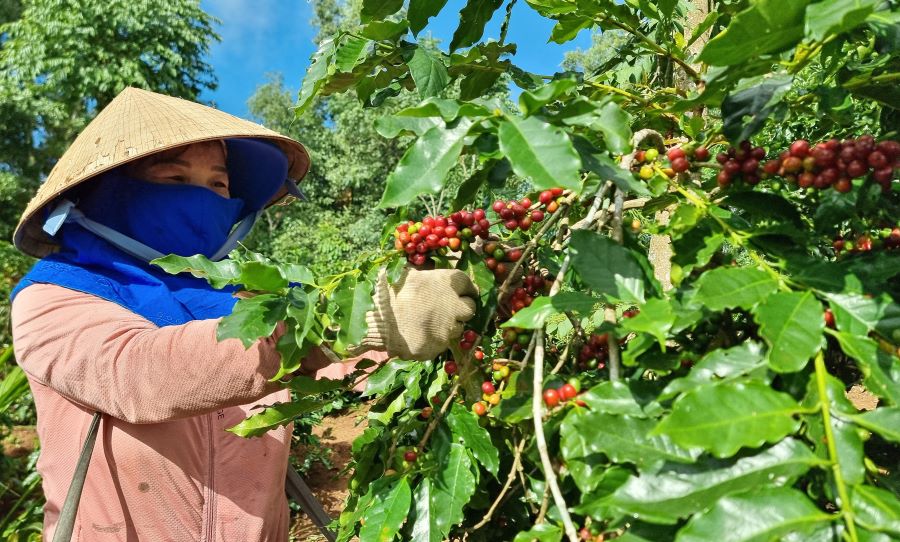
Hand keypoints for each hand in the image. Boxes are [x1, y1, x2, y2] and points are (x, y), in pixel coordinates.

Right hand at [355, 268, 476, 360]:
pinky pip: (440, 344)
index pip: (467, 284)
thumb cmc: (387, 291)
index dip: (463, 288)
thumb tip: (437, 279)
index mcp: (446, 282)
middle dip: (459, 308)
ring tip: (426, 322)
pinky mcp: (437, 348)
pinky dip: (433, 340)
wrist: (371, 320)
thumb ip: (427, 276)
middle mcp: (453, 306)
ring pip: (457, 329)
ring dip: (447, 326)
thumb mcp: (409, 274)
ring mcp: (447, 330)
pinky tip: (418, 334)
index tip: (459, 292)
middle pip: (468, 308)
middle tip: (444, 309)